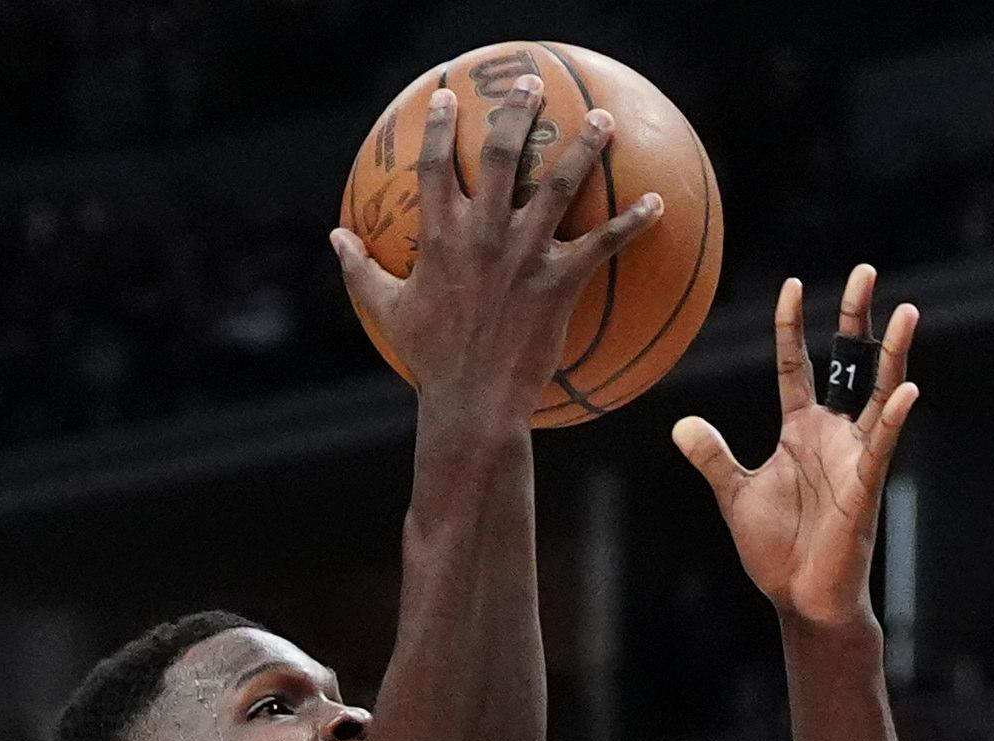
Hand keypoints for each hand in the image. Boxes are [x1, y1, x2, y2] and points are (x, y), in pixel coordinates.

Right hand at [331, 77, 667, 415]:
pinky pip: (603, 244)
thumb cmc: (430, 359)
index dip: (439, 125)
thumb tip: (335, 237)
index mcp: (440, 236)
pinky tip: (658, 203)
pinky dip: (633, 223)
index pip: (434, 164)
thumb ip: (360, 269)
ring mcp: (524, 255)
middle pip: (500, 154)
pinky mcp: (558, 282)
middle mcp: (483, 234)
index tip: (448, 95)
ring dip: (584, 147)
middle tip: (530, 83)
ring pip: (558, 184)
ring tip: (603, 120)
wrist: (473, 403)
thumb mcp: (387, 310)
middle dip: (516, 112)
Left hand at [672, 268, 924, 630]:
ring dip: (892, 353)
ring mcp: (853, 456)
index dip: (793, 325)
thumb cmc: (776, 550)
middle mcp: (832, 434)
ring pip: (877, 393)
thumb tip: (681, 424)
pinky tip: (906, 388)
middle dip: (856, 318)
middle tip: (866, 270)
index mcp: (800, 430)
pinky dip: (895, 416)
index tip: (794, 283)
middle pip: (848, 362)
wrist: (801, 598)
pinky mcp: (865, 485)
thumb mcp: (735, 493)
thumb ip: (713, 456)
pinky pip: (883, 444)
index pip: (796, 364)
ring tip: (906, 311)